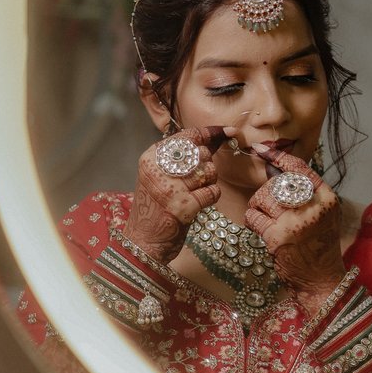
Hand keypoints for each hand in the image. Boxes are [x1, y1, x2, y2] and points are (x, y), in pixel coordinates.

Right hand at [122, 128, 228, 263]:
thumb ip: (184, 157)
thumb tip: (216, 138)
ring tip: (196, 192)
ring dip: (210, 182)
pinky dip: (212, 196)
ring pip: (209, 171)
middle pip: (200, 153)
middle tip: (197, 181)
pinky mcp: (183, 206)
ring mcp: (170, 188)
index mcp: (152, 158)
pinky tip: (200, 203)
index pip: (186, 136)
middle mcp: (158, 170)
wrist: (143, 242)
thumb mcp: (161, 176)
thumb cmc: (155, 208)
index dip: (210, 133)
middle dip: (207, 165)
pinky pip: (212, 192)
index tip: (228, 131)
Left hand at [244, 149, 344, 310]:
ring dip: (257, 206)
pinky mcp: (278, 237)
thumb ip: (305, 194)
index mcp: (327, 198)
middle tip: (268, 208)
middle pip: (277, 183)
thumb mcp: (322, 215)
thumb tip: (274, 169)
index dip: (278, 157)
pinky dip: (252, 221)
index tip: (261, 150)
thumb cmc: (319, 247)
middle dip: (266, 193)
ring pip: (262, 197)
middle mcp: (313, 207)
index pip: (300, 168)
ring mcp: (295, 222)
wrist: (322, 280)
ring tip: (264, 219)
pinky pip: (254, 217)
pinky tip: (260, 230)